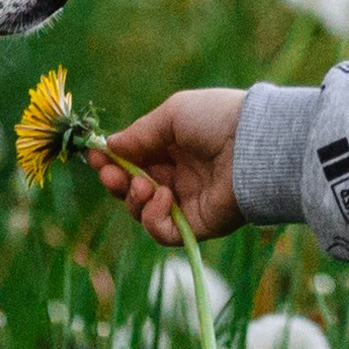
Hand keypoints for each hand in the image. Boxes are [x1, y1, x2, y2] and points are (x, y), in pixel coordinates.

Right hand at [86, 88, 247, 246]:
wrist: (254, 145)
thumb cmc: (216, 120)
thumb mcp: (172, 115)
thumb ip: (140, 134)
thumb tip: (109, 146)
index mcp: (174, 146)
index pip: (134, 159)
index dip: (112, 160)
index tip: (94, 156)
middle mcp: (179, 175)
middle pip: (133, 188)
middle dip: (115, 181)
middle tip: (110, 174)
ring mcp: (188, 202)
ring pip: (143, 212)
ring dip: (134, 199)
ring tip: (147, 185)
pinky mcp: (198, 225)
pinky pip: (162, 233)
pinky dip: (154, 219)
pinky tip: (164, 198)